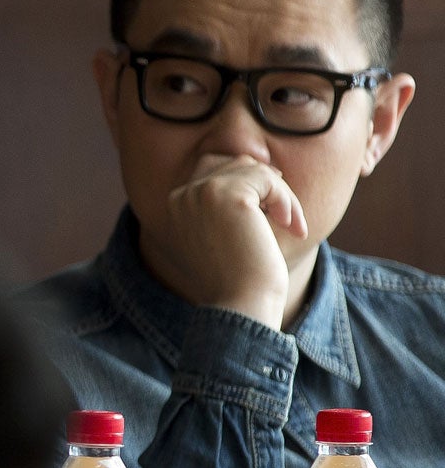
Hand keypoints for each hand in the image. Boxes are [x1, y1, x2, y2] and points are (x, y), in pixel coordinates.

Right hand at [156, 154, 304, 330]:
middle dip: (266, 184)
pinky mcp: (228, 195)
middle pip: (234, 163)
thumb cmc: (239, 278)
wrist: (241, 304)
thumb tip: (261, 166)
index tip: (269, 210)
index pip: (212, 167)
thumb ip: (226, 204)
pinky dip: (287, 200)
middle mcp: (183, 194)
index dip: (247, 182)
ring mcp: (202, 192)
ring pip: (254, 168)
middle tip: (285, 215)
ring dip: (281, 194)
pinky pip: (269, 179)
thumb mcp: (224, 236)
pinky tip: (291, 226)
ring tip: (290, 224)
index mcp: (176, 204)